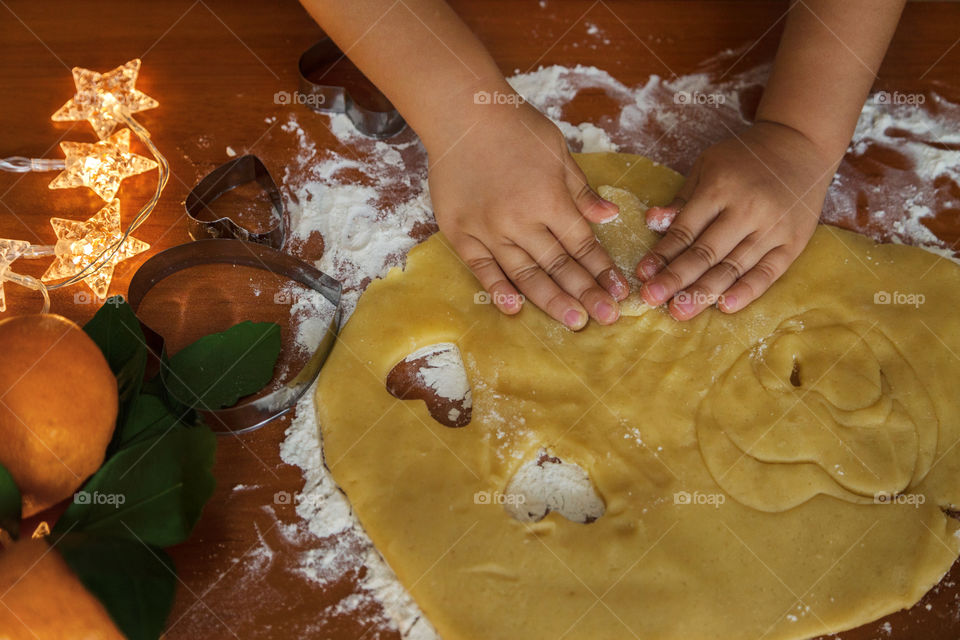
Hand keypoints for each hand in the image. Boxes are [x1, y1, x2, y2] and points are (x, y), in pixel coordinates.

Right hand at [428, 99, 628, 329]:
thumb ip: (581, 190)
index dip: (603, 270)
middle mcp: (519, 221)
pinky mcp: (460, 232)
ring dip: (552, 300)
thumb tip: (610, 217)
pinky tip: (514, 309)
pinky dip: (497, 289)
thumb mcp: (559, 151)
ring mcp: (487, 230)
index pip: (582, 244)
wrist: (461, 113)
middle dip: (587, 294)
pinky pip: (481, 268)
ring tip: (574, 322)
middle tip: (608, 318)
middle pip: (559, 266)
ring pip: (524, 274)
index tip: (620, 291)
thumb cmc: (515, 127)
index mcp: (548, 199)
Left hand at [636, 121, 834, 319]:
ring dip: (704, 292)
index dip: (663, 254)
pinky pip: (769, 272)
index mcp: (720, 188)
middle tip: (652, 299)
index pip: (685, 230)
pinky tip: (725, 307)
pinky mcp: (795, 242)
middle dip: (676, 279)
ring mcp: (773, 227)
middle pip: (706, 252)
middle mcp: (747, 209)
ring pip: (734, 267)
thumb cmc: (744, 159)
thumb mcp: (708, 166)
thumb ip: (682, 199)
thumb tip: (653, 221)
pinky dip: (748, 291)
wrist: (801, 146)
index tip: (642, 274)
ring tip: (680, 311)